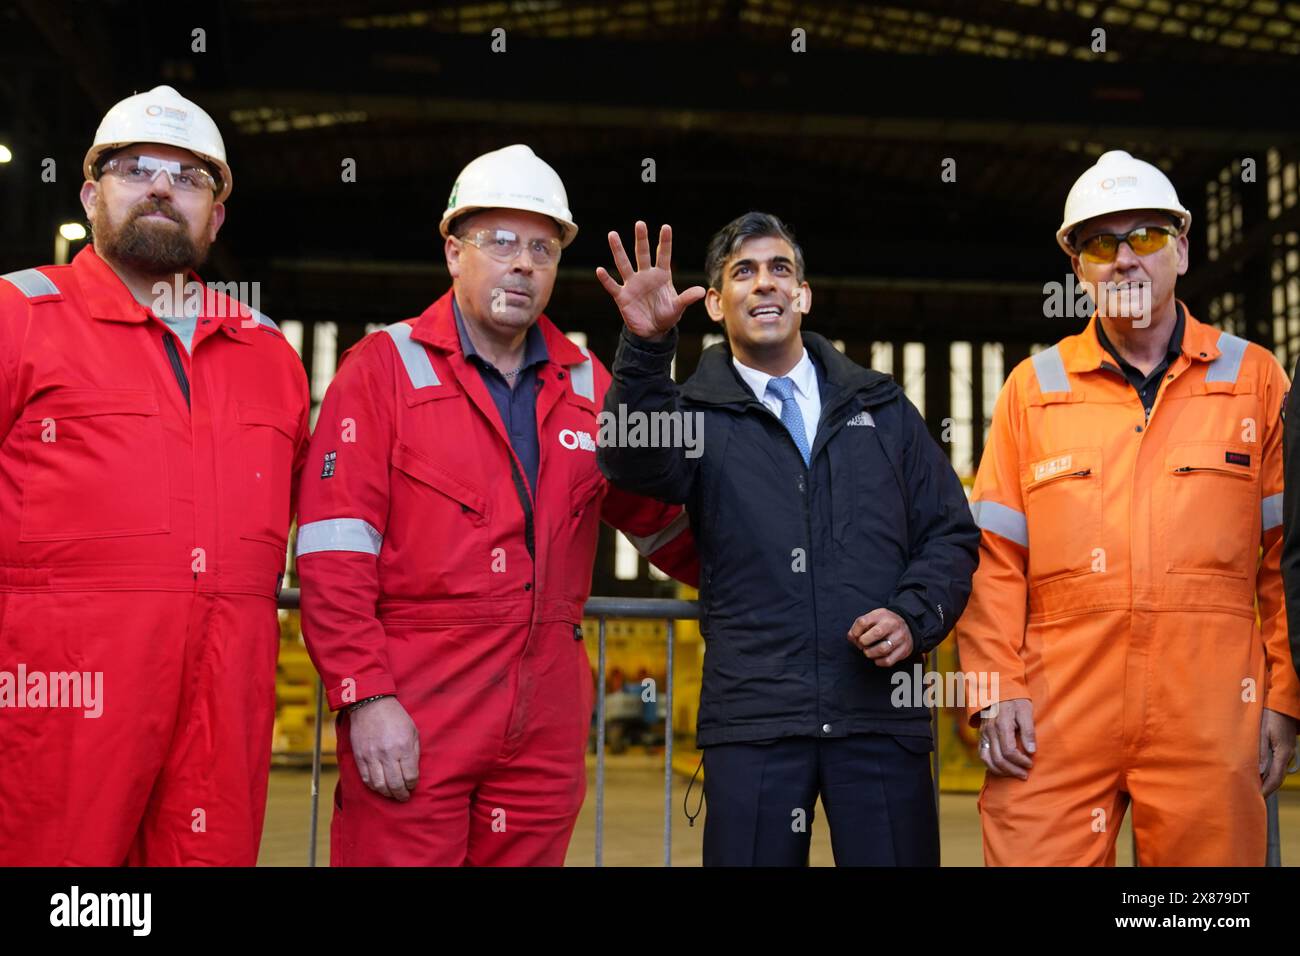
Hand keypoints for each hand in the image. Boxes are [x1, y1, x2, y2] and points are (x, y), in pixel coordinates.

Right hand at [348, 696, 420, 801]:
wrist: (371, 705)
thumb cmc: (395, 717)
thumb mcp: (412, 731)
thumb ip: (414, 752)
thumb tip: (413, 772)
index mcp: (403, 747)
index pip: (410, 776)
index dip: (412, 784)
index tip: (412, 786)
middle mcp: (387, 754)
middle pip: (395, 784)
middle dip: (401, 794)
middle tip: (404, 797)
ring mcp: (372, 756)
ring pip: (379, 785)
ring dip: (387, 793)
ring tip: (392, 794)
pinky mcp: (360, 757)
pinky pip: (366, 778)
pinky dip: (374, 787)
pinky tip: (379, 787)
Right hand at [595, 221, 705, 339]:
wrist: (652, 331)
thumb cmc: (667, 316)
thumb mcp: (678, 307)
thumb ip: (687, 298)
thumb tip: (702, 291)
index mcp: (662, 275)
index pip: (663, 255)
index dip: (665, 242)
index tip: (666, 227)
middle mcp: (646, 276)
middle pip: (643, 254)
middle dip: (641, 239)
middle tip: (640, 223)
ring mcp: (633, 284)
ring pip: (624, 263)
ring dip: (618, 250)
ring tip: (612, 234)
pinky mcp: (622, 296)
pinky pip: (613, 286)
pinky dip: (606, 279)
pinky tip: (599, 270)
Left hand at [847, 608, 912, 666]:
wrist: (907, 627)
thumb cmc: (882, 624)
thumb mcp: (871, 619)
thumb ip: (858, 627)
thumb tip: (852, 638)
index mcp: (881, 614)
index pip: (863, 622)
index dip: (855, 632)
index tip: (855, 636)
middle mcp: (893, 624)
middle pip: (876, 633)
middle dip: (863, 642)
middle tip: (862, 645)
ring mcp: (900, 637)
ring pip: (882, 649)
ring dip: (870, 653)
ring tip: (868, 652)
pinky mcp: (904, 650)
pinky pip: (888, 661)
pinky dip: (878, 661)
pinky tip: (876, 658)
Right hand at [978, 698, 1035, 779]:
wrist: (997, 690)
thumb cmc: (1015, 700)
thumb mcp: (1025, 712)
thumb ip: (1028, 731)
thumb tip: (1031, 751)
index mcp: (1001, 725)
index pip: (1009, 751)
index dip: (1020, 761)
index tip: (1030, 764)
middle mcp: (990, 732)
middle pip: (999, 759)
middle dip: (1013, 770)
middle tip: (1025, 774)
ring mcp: (984, 734)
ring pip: (988, 760)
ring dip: (1001, 771)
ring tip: (1014, 774)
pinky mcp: (981, 736)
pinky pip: (983, 755)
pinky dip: (991, 765)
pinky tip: (1002, 769)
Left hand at [1259, 707, 1296, 795]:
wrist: (1283, 704)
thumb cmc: (1271, 715)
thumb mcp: (1263, 732)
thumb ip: (1261, 751)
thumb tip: (1258, 771)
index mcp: (1283, 753)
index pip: (1275, 779)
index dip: (1266, 790)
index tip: (1255, 798)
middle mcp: (1287, 755)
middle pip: (1276, 778)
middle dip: (1265, 789)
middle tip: (1251, 798)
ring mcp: (1286, 752)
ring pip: (1276, 772)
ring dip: (1265, 780)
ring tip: (1251, 788)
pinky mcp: (1283, 747)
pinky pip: (1276, 764)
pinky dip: (1267, 771)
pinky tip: (1257, 773)